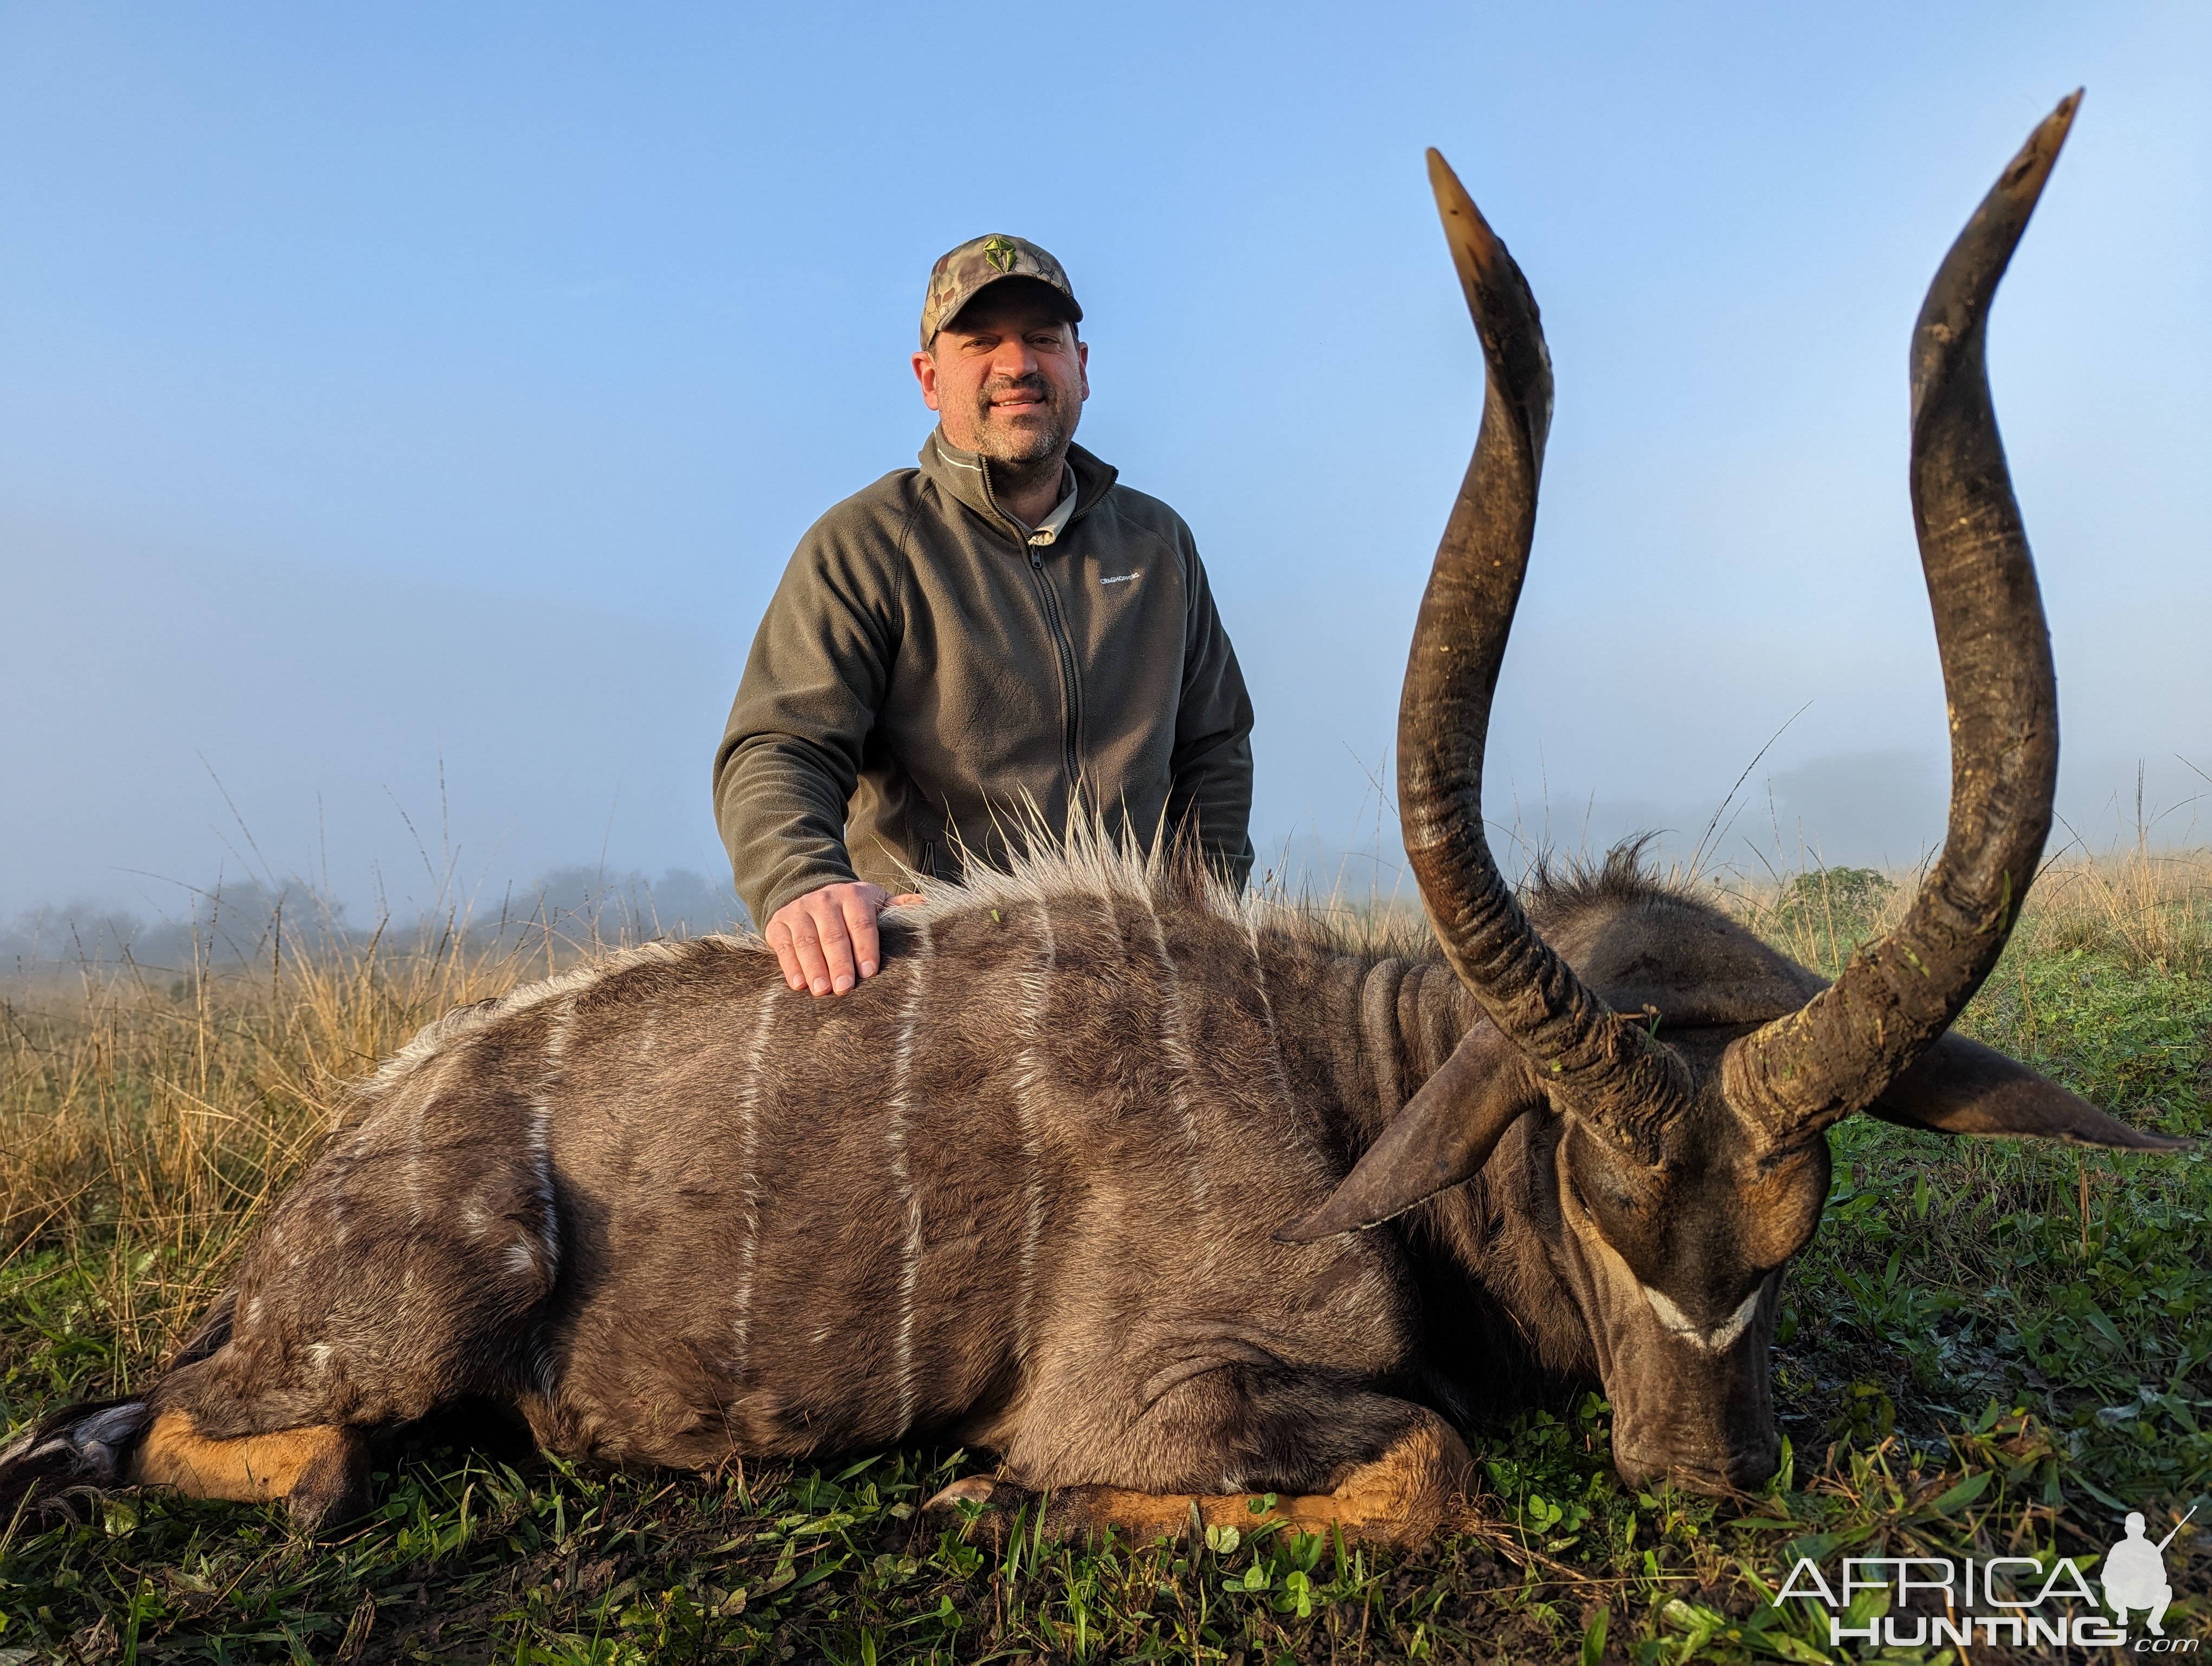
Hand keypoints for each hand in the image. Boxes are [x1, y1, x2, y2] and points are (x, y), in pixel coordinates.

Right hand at [766, 881, 924, 996]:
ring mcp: (799, 910)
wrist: (810, 890)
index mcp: (854, 896)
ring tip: (820, 990)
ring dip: (813, 966)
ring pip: (806, 940)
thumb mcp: (876, 902)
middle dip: (839, 962)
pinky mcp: (778, 923)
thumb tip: (929, 906)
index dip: (865, 948)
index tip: (869, 972)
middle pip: (833, 934)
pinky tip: (798, 984)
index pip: (861, 923)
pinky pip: (783, 945)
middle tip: (844, 988)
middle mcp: (825, 900)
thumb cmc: (852, 907)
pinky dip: (790, 965)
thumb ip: (900, 907)